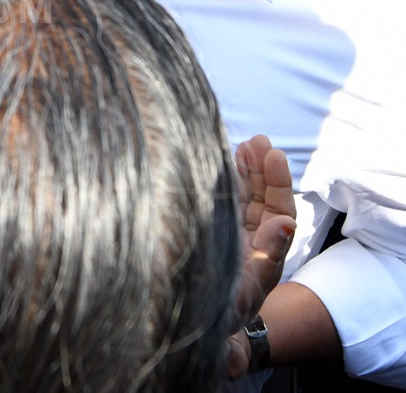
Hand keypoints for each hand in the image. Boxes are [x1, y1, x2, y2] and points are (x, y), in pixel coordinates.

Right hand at [225, 135, 295, 378]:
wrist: (194, 336)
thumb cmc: (217, 318)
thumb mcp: (242, 291)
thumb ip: (266, 258)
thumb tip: (285, 222)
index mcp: (263, 258)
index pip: (278, 214)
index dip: (276, 185)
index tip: (272, 157)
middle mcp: (251, 245)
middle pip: (264, 201)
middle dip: (264, 171)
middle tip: (260, 142)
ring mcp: (230, 238)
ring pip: (244, 199)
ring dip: (247, 171)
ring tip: (247, 144)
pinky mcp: (211, 233)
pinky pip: (224, 204)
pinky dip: (226, 180)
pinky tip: (226, 160)